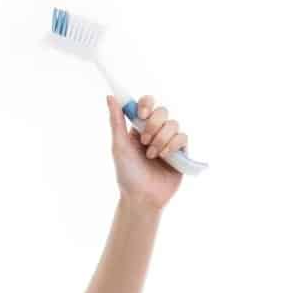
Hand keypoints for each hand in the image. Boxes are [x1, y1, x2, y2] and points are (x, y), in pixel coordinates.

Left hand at [107, 94, 187, 209]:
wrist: (142, 196)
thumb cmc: (127, 173)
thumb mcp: (119, 146)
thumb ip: (116, 121)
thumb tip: (110, 96)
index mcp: (139, 128)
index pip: (147, 103)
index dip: (146, 104)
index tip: (141, 115)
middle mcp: (155, 131)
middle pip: (162, 111)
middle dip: (153, 125)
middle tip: (144, 142)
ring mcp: (169, 140)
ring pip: (173, 124)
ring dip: (161, 139)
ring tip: (152, 155)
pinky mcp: (181, 151)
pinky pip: (183, 137)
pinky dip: (173, 145)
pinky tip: (164, 157)